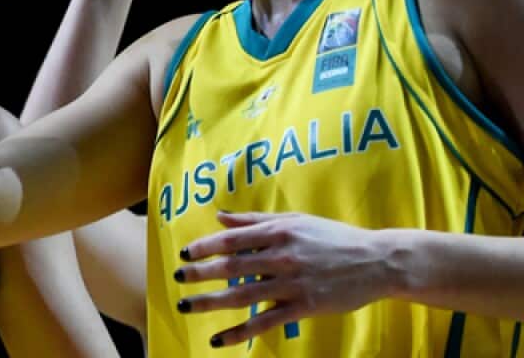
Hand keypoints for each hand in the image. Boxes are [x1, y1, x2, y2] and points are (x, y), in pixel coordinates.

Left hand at [176, 211, 395, 347]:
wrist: (377, 261)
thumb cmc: (333, 237)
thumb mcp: (295, 220)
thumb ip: (256, 220)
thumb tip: (220, 216)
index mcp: (278, 232)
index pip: (231, 239)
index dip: (204, 247)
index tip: (184, 254)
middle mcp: (281, 257)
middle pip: (230, 267)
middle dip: (199, 275)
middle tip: (176, 280)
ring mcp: (292, 283)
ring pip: (241, 296)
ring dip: (209, 302)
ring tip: (186, 307)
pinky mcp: (304, 307)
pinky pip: (264, 322)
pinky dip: (239, 332)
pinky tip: (219, 339)